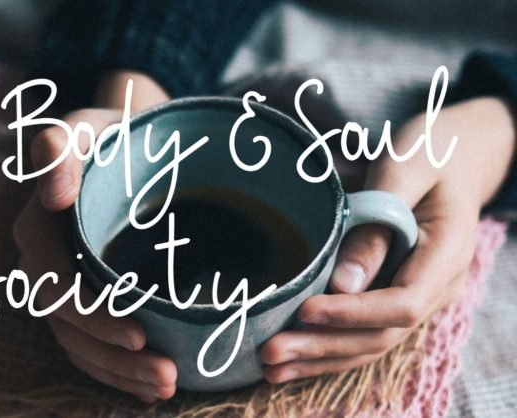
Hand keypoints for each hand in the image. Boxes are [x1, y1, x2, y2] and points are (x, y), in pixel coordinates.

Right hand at [12, 71, 175, 401]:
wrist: (128, 143)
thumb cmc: (109, 134)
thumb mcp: (84, 129)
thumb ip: (58, 149)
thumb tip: (54, 194)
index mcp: (38, 230)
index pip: (53, 287)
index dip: (91, 317)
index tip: (140, 335)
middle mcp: (45, 265)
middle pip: (68, 327)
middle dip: (112, 359)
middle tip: (167, 377)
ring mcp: (67, 286)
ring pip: (80, 344)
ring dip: (120, 373)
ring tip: (167, 386)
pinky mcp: (89, 297)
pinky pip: (92, 344)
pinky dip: (119, 369)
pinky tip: (153, 384)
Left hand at [261, 97, 515, 381]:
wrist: (453, 156)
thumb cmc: (427, 152)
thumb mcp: (404, 169)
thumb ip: (378, 223)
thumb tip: (344, 285)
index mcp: (447, 254)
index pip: (403, 304)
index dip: (353, 314)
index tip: (305, 311)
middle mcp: (436, 287)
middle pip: (381, 336)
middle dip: (323, 347)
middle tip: (270, 352)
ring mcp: (416, 296)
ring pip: (370, 344)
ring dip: (319, 359)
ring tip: (270, 368)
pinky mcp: (392, 297)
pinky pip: (362, 334)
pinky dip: (326, 350)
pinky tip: (290, 361)